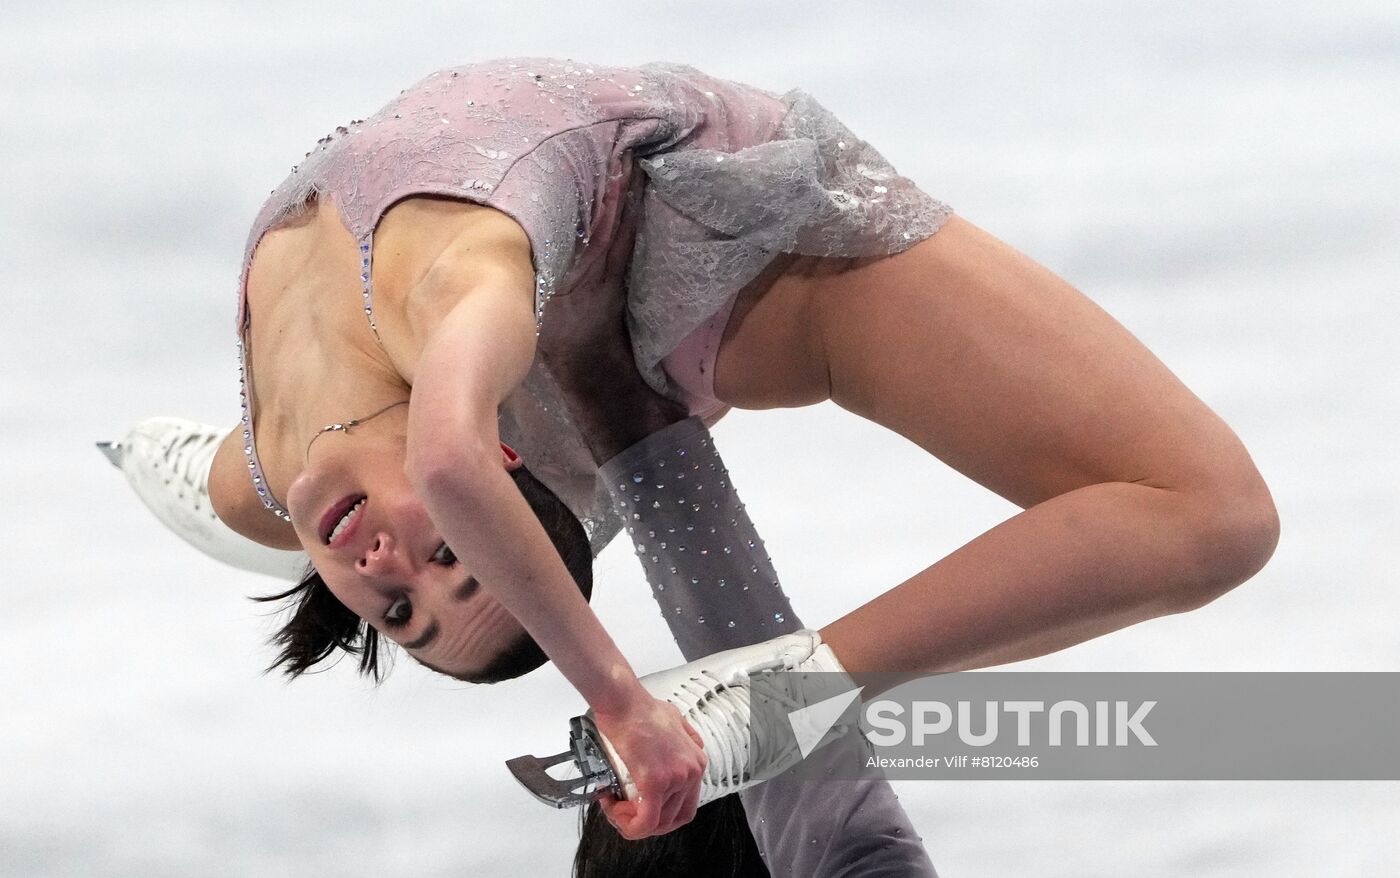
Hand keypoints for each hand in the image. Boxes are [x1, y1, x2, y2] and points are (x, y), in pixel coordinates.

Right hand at [591, 696, 707, 838]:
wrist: (623, 702)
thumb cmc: (640, 709)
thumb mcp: (676, 719)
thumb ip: (686, 737)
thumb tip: (686, 748)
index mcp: (696, 761)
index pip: (686, 806)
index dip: (661, 814)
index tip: (642, 807)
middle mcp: (691, 773)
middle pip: (672, 818)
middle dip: (647, 822)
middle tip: (626, 811)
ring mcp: (675, 779)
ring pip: (656, 823)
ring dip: (631, 821)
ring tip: (614, 806)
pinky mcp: (654, 783)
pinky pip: (645, 823)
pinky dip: (628, 826)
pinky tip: (613, 809)